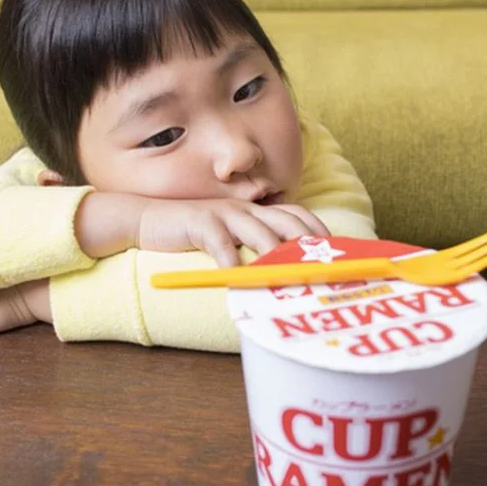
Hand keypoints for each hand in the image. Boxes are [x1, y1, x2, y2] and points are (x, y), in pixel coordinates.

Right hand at [136, 199, 329, 266]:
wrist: (151, 220)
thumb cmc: (195, 233)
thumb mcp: (230, 236)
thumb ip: (254, 244)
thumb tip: (284, 269)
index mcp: (257, 210)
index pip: (297, 213)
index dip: (318, 229)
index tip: (335, 250)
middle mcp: (246, 208)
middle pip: (285, 220)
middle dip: (306, 242)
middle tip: (321, 266)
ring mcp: (223, 213)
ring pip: (257, 230)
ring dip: (274, 252)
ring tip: (287, 273)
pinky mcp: (199, 222)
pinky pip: (217, 240)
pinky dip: (228, 258)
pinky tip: (235, 276)